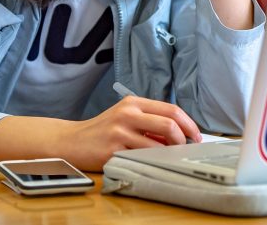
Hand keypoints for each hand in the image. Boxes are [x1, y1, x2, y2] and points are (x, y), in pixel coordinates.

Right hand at [54, 96, 201, 170]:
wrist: (70, 141)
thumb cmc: (103, 129)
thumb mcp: (126, 117)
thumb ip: (150, 121)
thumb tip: (179, 134)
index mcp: (134, 102)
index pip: (171, 110)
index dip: (189, 123)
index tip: (196, 135)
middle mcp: (127, 114)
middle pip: (169, 124)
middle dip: (184, 138)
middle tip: (187, 147)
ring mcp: (119, 132)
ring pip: (158, 144)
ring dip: (170, 153)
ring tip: (170, 156)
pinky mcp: (112, 151)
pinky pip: (142, 157)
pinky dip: (153, 161)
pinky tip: (153, 162)